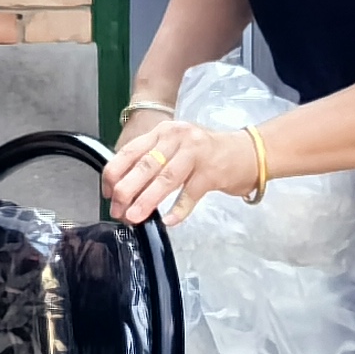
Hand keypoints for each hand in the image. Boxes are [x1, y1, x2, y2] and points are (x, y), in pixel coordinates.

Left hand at [100, 116, 266, 227]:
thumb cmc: (207, 153)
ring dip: (147, 200)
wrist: (248, 152)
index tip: (107, 194)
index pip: (130, 152)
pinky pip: (190, 194)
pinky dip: (178, 210)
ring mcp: (196, 154)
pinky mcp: (212, 172)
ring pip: (165, 179)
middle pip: (145, 166)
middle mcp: (178, 138)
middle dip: (126, 191)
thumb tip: (122, 189)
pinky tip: (167, 221)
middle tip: (116, 210)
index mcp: (163, 132)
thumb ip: (152, 161)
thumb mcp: (176, 148)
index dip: (114, 174)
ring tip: (134, 217)